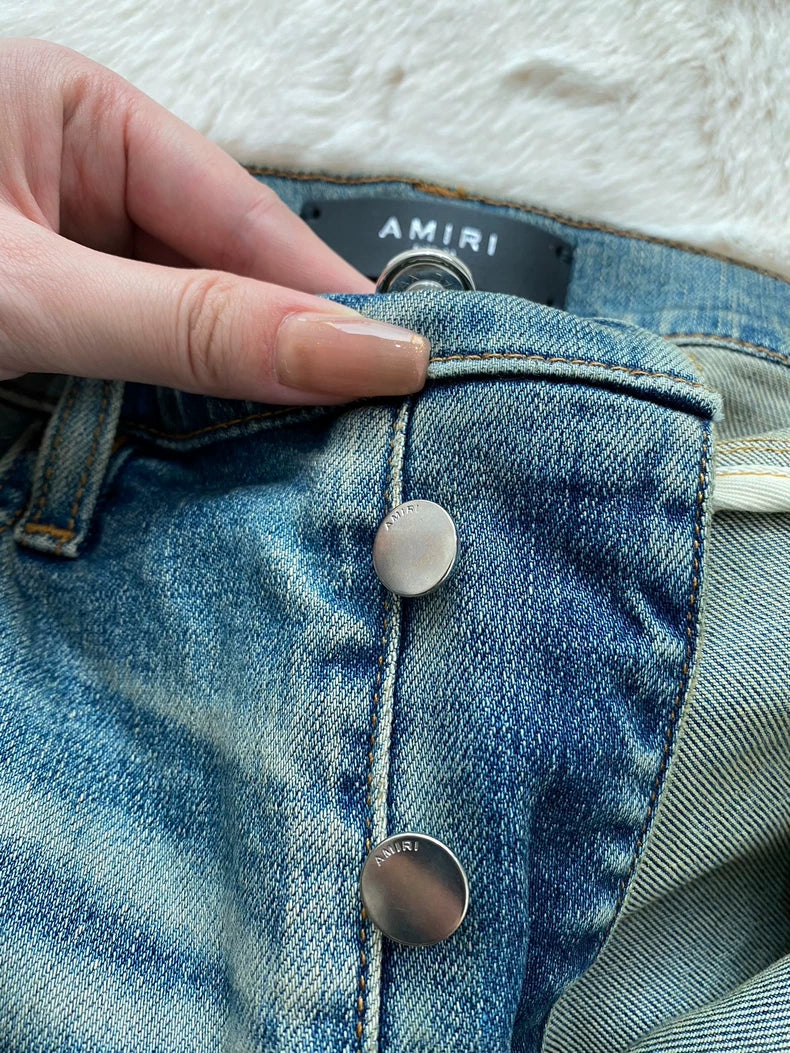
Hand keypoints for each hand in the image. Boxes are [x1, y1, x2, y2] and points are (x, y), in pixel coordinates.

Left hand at [0, 39, 429, 403]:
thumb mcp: (33, 288)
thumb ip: (184, 325)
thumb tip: (342, 348)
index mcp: (77, 112)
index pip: (242, 214)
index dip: (324, 295)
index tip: (394, 363)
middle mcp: (77, 177)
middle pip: (223, 273)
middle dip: (284, 351)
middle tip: (365, 421)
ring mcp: (64, 254)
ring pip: (187, 328)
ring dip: (232, 390)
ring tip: (303, 447)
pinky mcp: (53, 322)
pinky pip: (140, 364)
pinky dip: (175, 410)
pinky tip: (220, 444)